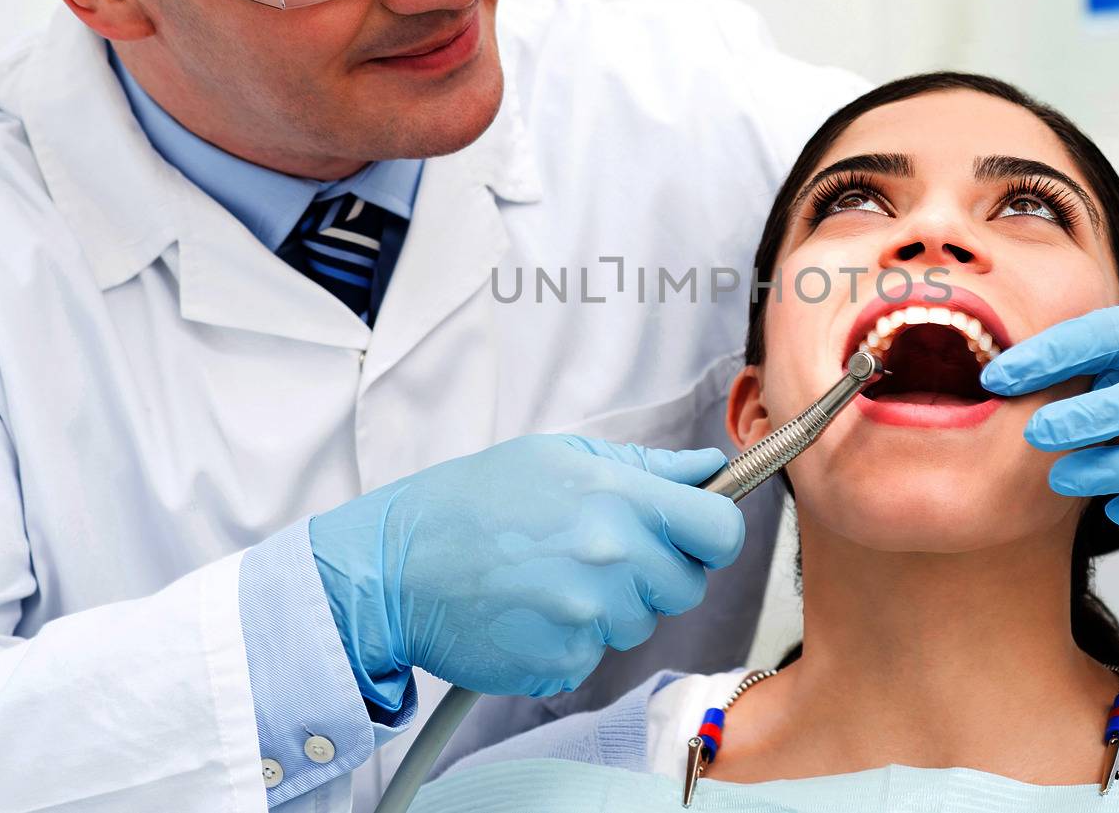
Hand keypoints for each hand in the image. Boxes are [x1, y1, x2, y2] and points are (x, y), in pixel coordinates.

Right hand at [309, 434, 744, 701]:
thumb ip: (644, 467)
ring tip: (552, 577)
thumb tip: (706, 469)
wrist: (397, 567)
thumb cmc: (473, 503)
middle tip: (598, 553)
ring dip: (611, 607)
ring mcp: (589, 615)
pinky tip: (533, 609)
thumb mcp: (559, 458)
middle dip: (655, 573)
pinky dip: (572, 639)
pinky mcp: (564, 660)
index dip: (713, 534)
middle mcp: (613, 559)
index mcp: (619, 499)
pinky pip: (596, 654)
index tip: (694, 535)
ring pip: (641, 623)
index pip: (721, 530)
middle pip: (686, 585)